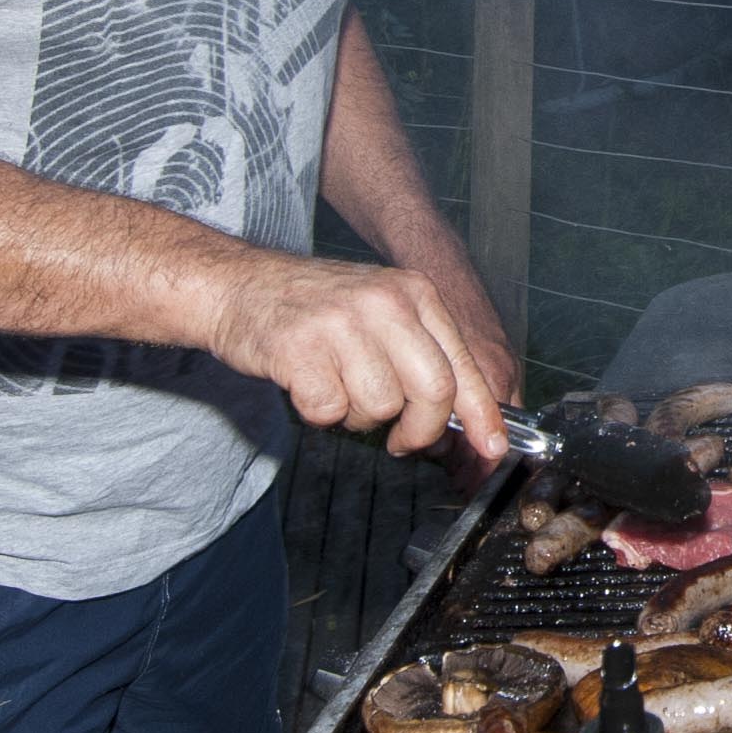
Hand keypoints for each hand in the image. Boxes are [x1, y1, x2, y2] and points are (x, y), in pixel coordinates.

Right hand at [203, 254, 498, 457]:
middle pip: (434, 390)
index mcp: (414, 293)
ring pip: (381, 406)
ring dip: (358, 416)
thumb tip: (465, 418)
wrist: (238, 285)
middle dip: (422, 429)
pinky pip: (331, 410)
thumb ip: (423, 354)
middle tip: (402, 441)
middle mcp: (385, 302)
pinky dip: (319, 412)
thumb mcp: (381, 312)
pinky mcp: (301, 348)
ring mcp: (342, 322)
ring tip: (337, 386)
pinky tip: (307, 383)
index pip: (463, 363)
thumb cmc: (314, 309)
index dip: (481, 414)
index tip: (492, 447)